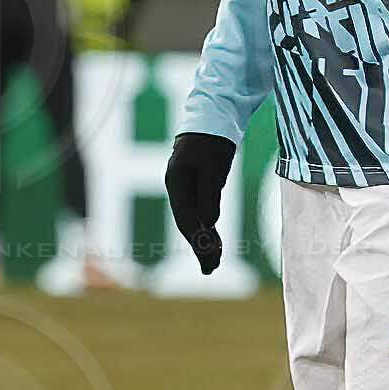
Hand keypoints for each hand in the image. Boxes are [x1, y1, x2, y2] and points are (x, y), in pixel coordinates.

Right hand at [165, 131, 233, 272]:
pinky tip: (212, 243)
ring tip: (212, 263)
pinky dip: (206, 230)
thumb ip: (208, 195)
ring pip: (192, 221)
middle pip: (186, 224)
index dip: (198, 239)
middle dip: (199, 247)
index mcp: (176, 182)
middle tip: (210, 269)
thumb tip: (209, 223)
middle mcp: (176, 188)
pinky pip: (199, 214)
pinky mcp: (195, 188)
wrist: (211, 120)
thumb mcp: (212, 167)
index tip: (211, 256)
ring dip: (202, 242)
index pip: (186, 218)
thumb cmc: (212, 142)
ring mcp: (184, 189)